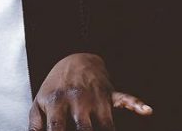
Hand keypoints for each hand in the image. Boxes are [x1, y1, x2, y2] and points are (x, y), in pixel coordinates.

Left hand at [29, 53, 151, 130]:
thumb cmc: (55, 86)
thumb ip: (35, 125)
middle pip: (84, 129)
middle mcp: (77, 100)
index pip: (57, 129)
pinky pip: (126, 98)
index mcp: (57, 103)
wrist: (75, 58)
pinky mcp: (110, 93)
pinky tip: (146, 111)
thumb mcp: (39, 102)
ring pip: (105, 123)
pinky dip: (137, 104)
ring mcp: (95, 97)